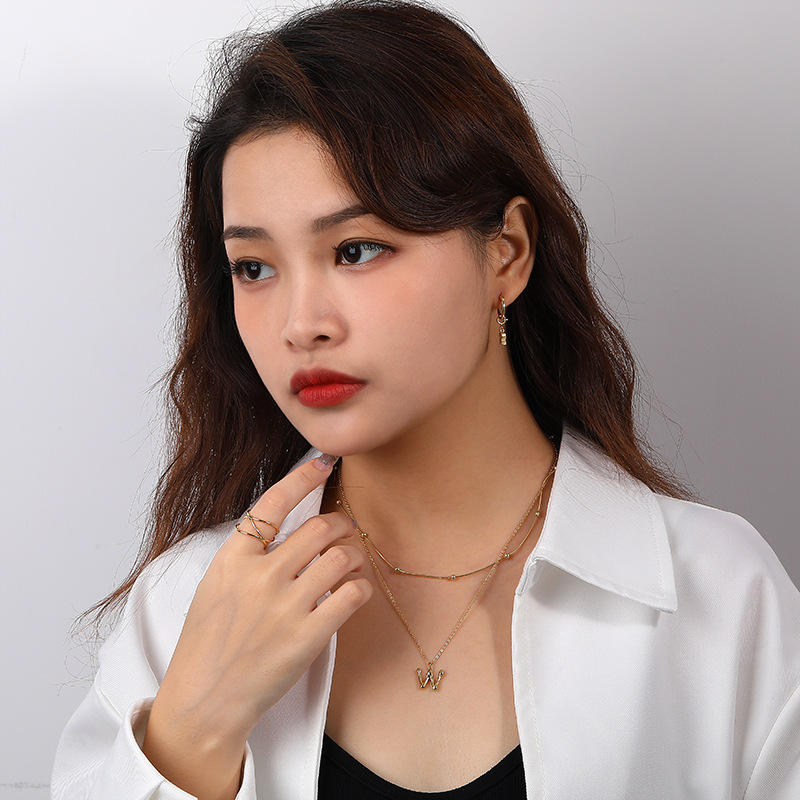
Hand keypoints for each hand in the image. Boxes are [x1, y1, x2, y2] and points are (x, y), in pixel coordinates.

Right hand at [151, 454, 371, 744]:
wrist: (205, 700)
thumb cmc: (209, 642)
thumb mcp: (215, 586)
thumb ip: (248, 555)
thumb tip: (290, 527)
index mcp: (231, 559)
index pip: (272, 503)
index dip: (302, 477)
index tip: (324, 462)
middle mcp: (259, 577)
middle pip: (318, 527)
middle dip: (341, 523)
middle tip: (345, 530)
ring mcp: (284, 607)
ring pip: (340, 557)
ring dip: (356, 554)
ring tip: (353, 562)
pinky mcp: (308, 637)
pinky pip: (352, 594)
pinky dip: (361, 587)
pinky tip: (355, 591)